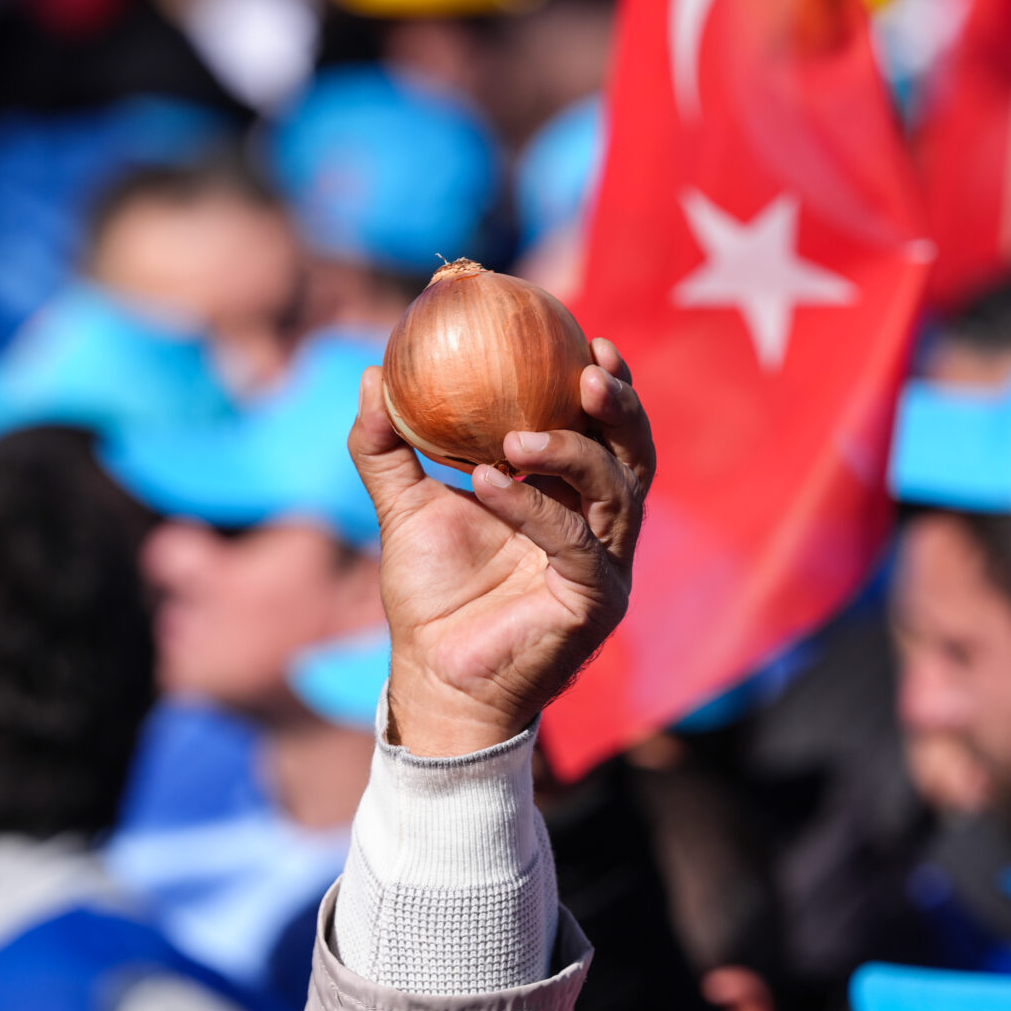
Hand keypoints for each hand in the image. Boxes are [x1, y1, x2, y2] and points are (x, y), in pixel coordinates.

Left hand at [348, 339, 654, 756]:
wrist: (433, 677)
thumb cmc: (429, 595)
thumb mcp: (404, 506)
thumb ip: (389, 445)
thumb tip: (374, 373)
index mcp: (571, 498)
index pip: (606, 430)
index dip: (608, 382)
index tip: (583, 334)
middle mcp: (601, 527)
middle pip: (636, 453)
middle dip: (620, 407)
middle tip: (588, 369)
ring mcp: (608, 566)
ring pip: (616, 491)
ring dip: (570, 452)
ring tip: (515, 436)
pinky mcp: (597, 602)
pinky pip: (575, 543)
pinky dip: (533, 508)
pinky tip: (489, 483)